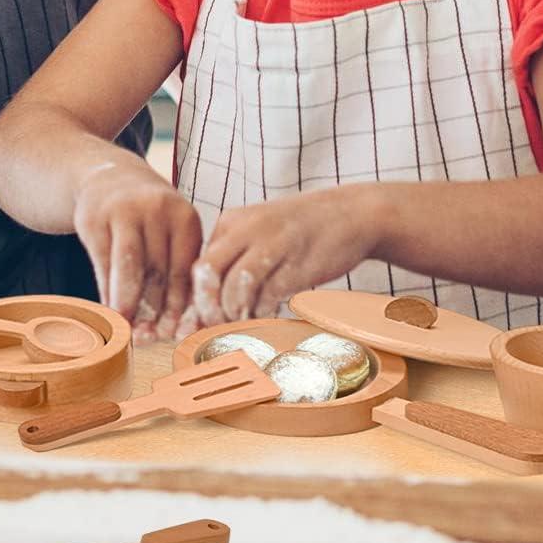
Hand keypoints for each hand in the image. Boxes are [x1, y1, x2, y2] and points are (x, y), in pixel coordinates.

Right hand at [71, 155, 203, 343]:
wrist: (108, 177)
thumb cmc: (147, 217)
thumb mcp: (169, 231)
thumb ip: (175, 269)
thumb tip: (176, 327)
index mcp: (184, 217)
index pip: (184, 270)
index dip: (179, 306)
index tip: (173, 334)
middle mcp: (156, 209)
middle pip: (157, 271)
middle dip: (154, 311)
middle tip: (150, 339)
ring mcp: (123, 210)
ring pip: (129, 266)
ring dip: (129, 304)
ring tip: (128, 330)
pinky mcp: (94, 218)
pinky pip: (102, 262)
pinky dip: (107, 290)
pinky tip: (109, 310)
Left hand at [188, 189, 382, 324]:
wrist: (349, 214)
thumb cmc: (299, 231)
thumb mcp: (258, 235)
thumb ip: (233, 261)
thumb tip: (207, 307)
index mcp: (230, 222)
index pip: (197, 264)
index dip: (194, 299)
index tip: (193, 324)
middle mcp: (246, 230)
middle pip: (207, 274)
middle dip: (206, 308)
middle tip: (214, 327)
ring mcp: (271, 245)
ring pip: (234, 288)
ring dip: (233, 313)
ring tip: (243, 321)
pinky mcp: (295, 265)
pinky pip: (267, 297)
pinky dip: (262, 312)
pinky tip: (268, 313)